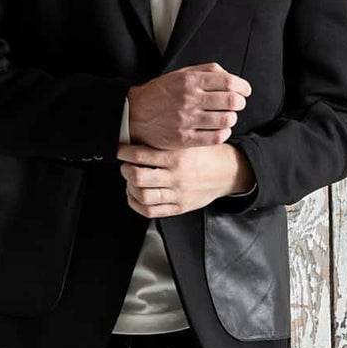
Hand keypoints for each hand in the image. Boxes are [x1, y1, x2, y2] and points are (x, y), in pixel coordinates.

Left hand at [117, 142, 254, 217]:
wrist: (227, 172)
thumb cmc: (204, 155)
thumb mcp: (188, 142)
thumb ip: (166, 141)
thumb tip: (139, 136)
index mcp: (177, 158)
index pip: (141, 155)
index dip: (124, 152)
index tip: (119, 150)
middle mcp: (176, 177)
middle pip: (138, 177)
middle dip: (125, 170)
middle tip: (125, 165)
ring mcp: (177, 195)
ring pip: (142, 196)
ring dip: (130, 187)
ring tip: (131, 180)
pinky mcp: (179, 208)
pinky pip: (150, 211)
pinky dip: (136, 204)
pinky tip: (135, 195)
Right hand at [126, 62, 249, 148]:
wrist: (135, 114)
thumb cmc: (161, 93)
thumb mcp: (180, 74)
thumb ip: (206, 71)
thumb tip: (230, 77)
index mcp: (190, 81)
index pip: (228, 82)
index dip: (242, 87)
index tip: (245, 91)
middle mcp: (190, 99)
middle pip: (230, 101)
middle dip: (239, 102)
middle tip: (237, 104)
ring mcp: (187, 120)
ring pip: (226, 120)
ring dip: (232, 118)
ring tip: (228, 117)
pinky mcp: (185, 138)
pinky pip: (216, 137)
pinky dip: (224, 133)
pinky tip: (221, 130)